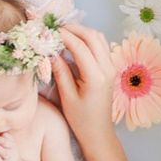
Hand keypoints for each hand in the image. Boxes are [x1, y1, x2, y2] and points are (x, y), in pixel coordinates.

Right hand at [51, 24, 116, 152]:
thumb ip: (60, 72)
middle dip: (74, 28)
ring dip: (82, 32)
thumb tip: (51, 52)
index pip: (80, 46)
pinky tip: (74, 43)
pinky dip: (87, 39)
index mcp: (96, 76)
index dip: (64, 36)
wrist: (98, 132)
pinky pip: (100, 46)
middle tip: (56, 28)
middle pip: (93, 36)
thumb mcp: (67, 97)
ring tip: (64, 33)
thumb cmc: (81, 119)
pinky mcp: (109, 68)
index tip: (50, 31)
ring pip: (99, 38)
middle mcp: (107, 68)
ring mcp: (111, 66)